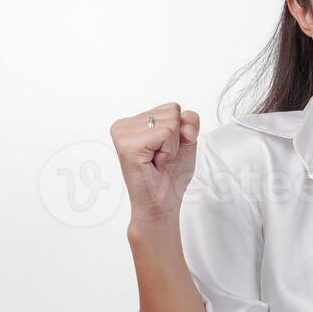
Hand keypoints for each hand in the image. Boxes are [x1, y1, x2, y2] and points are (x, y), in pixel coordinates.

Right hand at [110, 102, 199, 224]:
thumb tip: (185, 119)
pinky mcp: (128, 145)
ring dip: (171, 146)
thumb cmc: (170, 176)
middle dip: (175, 138)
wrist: (161, 204)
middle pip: (172, 111)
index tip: (165, 150)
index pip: (172, 108)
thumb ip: (189, 122)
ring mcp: (123, 134)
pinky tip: (154, 162)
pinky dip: (168, 151)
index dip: (179, 132)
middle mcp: (124, 126)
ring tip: (157, 161)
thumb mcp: (186, 142)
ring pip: (170, 122)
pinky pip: (165, 133)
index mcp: (135, 122)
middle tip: (161, 158)